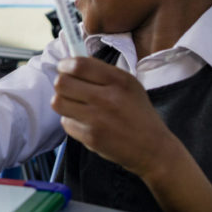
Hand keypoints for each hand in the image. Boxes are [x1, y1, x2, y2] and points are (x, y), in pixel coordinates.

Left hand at [51, 56, 179, 180]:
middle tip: (69, 88)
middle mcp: (107, 98)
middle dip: (62, 83)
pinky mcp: (91, 138)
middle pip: (62, 83)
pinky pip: (66, 123)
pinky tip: (84, 121)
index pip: (78, 65)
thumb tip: (72, 62)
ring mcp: (97, 119)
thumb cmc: (139, 113)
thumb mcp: (129, 85)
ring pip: (58, 102)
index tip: (64, 68)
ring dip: (63, 102)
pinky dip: (71, 121)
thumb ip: (102, 72)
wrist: (153, 149)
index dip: (65, 65)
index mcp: (118, 80)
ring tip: (74, 104)